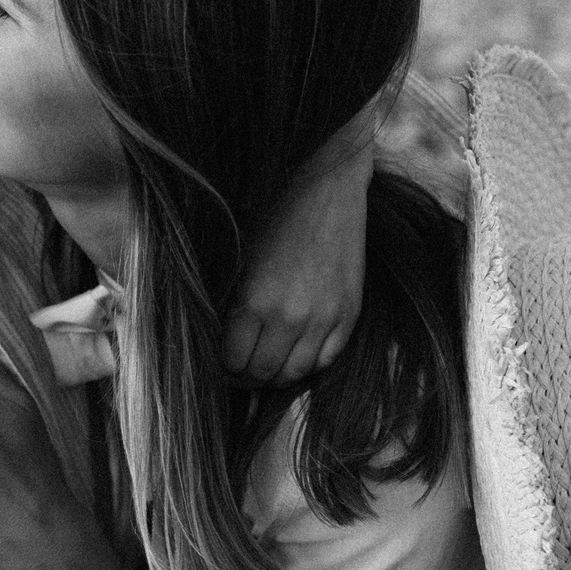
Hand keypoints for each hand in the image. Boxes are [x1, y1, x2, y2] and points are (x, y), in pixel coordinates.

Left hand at [222, 137, 372, 383]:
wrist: (328, 191)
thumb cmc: (276, 219)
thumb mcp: (241, 260)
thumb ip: (233, 305)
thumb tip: (222, 343)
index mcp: (255, 301)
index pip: (233, 360)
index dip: (224, 369)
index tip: (221, 365)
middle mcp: (290, 317)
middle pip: (262, 373)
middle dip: (246, 378)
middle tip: (239, 372)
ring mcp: (324, 318)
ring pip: (295, 373)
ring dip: (276, 376)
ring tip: (265, 366)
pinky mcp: (349, 315)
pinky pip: (326, 360)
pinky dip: (308, 365)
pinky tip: (295, 354)